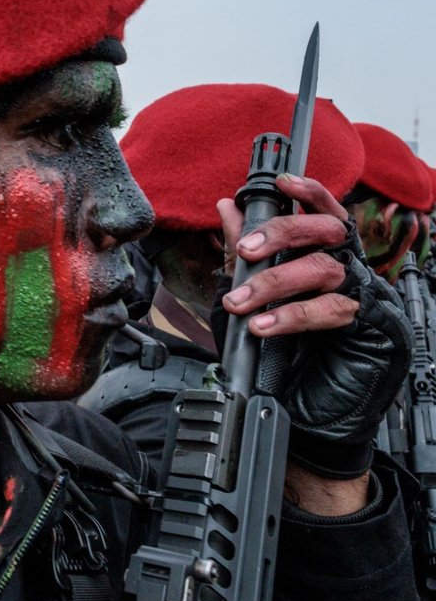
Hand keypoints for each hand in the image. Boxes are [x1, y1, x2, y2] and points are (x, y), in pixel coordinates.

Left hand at [217, 173, 412, 480]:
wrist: (312, 419)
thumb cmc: (287, 358)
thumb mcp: (254, 298)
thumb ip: (244, 254)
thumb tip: (228, 209)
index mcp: (327, 258)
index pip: (326, 214)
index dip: (309, 193)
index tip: (282, 182)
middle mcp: (349, 271)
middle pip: (326, 232)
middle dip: (285, 233)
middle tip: (248, 249)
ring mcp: (363, 297)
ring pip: (325, 269)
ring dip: (276, 282)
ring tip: (241, 302)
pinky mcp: (372, 327)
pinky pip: (331, 311)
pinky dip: (292, 316)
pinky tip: (264, 326)